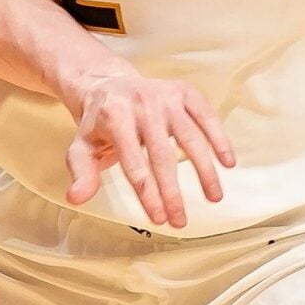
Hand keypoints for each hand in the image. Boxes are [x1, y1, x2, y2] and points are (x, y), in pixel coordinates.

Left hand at [64, 66, 234, 227]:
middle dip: (173, 192)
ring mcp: (166, 95)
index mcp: (114, 117)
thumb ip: (81, 173)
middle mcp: (142, 103)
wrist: (110, 84)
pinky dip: (219, 139)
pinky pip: (207, 116)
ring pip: (190, 137)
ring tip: (213, 198)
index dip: (148, 194)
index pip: (134, 164)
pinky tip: (227, 163)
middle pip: (163, 155)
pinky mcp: (184, 91)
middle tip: (181, 221)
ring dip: (204, 170)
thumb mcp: (81, 147)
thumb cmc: (98, 123)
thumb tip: (76, 198)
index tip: (159, 219)